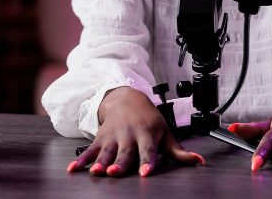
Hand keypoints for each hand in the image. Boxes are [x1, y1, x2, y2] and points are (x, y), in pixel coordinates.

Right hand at [66, 86, 203, 176]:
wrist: (127, 99)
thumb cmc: (149, 119)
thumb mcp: (165, 132)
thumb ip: (178, 151)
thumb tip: (198, 161)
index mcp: (147, 134)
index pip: (148, 151)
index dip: (147, 162)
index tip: (146, 172)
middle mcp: (130, 135)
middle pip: (125, 152)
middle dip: (120, 163)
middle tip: (116, 173)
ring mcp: (114, 137)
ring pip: (107, 151)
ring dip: (100, 162)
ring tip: (95, 172)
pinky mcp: (100, 138)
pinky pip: (90, 150)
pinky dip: (81, 160)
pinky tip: (73, 169)